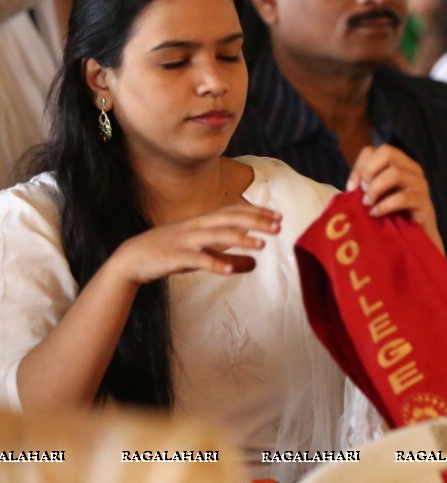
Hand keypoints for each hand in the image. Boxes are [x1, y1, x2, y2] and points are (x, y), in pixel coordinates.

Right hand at [109, 204, 280, 284]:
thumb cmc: (171, 253)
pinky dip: (213, 262)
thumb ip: (229, 258)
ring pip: (216, 236)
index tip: (278, 216)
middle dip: (256, 221)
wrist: (131, 259)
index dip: (257, 213)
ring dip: (240, 239)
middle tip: (278, 226)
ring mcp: (186, 240)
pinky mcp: (175, 257)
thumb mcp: (203, 253)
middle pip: (230, 219)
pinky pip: (197, 259)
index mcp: (203, 222)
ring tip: (261, 245)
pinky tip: (229, 270)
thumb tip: (255, 264)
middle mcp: (197, 226)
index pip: (234, 212)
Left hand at [347, 144, 442, 253]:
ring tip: (367, 203)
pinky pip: (403, 198)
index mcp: (399, 164)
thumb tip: (350, 186)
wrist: (415, 240)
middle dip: (369, 171)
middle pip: (388, 152)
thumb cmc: (392, 217)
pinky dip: (385, 205)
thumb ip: (364, 188)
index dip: (359, 166)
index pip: (374, 150)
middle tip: (362, 191)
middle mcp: (412, 169)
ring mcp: (420, 185)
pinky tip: (376, 213)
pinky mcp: (424, 203)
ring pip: (396, 172)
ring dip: (376, 188)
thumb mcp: (375, 198)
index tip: (351, 188)